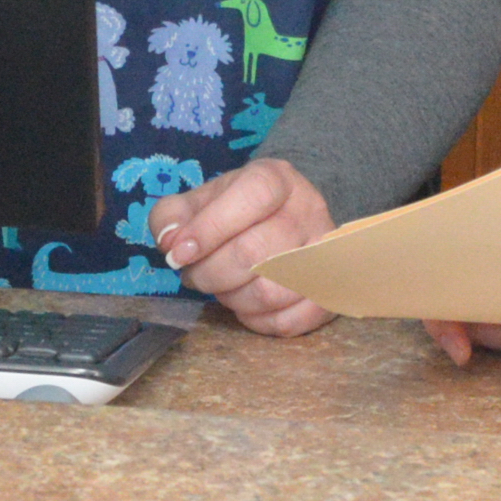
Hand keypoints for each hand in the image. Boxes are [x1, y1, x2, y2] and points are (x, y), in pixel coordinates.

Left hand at [147, 156, 338, 336]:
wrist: (284, 221)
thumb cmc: (234, 213)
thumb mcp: (200, 200)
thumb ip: (172, 215)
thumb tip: (171, 242)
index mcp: (275, 178)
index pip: (252, 196)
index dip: (210, 229)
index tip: (178, 254)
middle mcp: (309, 210)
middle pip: (256, 252)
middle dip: (211, 274)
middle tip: (195, 275)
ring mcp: (325, 252)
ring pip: (273, 292)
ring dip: (234, 300)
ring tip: (223, 288)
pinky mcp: (330, 290)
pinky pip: (292, 320)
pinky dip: (259, 322)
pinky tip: (247, 308)